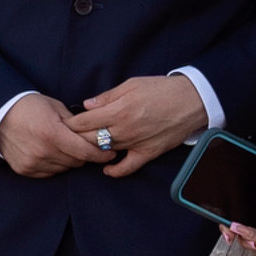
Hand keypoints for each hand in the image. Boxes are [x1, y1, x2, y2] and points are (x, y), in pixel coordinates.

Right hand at [0, 93, 105, 179]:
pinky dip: (54, 165)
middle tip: (86, 146)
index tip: (110, 152)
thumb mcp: (56, 108)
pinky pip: (49, 172)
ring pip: (64, 168)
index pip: (85, 152)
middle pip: (76, 162)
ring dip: (69, 160)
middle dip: (84, 154)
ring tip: (64, 146)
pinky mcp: (24, 169)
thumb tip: (95, 135)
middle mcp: (42, 151)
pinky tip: (51, 152)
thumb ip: (76, 124)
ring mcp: (32, 162)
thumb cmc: (30, 106)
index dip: (101, 154)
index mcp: (52, 133)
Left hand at [69, 74, 209, 175]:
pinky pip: (128, 167)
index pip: (84, 121)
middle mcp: (125, 130)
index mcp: (118, 110)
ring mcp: (136, 143)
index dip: (70, 124)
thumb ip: (108, 96)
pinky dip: (115, 170)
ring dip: (92, 151)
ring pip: (105, 152)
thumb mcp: (132, 84)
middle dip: (76, 138)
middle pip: (90, 139)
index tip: (63, 124)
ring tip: (82, 148)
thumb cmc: (161, 89)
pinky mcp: (148, 153)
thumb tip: (87, 105)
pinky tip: (107, 168)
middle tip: (67, 138)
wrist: (191, 101)